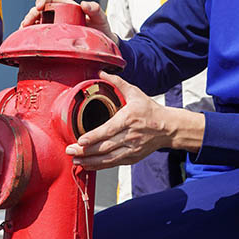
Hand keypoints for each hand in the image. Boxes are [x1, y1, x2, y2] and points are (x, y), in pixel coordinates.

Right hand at [20, 0, 116, 42]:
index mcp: (65, 7)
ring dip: (27, 28)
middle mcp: (57, 16)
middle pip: (38, 12)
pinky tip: (26, 43)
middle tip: (26, 24)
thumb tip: (84, 4)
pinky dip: (30, 38)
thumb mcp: (100, 18)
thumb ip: (95, 9)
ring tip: (23, 34)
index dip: (42, 0)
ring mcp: (53, 27)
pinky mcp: (52, 39)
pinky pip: (38, 37)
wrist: (103, 44)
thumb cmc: (101, 28)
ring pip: (35, 24)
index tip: (39, 7)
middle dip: (30, 16)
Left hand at [65, 72, 195, 169]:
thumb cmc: (150, 110)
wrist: (168, 128)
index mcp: (129, 119)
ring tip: (75, 160)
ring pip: (108, 158)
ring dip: (90, 161)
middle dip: (86, 151)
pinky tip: (88, 164)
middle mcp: (130, 136)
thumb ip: (117, 82)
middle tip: (70, 151)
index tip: (80, 141)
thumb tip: (101, 72)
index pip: (109, 130)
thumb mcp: (135, 93)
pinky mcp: (133, 158)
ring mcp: (132, 149)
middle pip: (105, 147)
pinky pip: (113, 164)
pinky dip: (100, 166)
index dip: (94, 137)